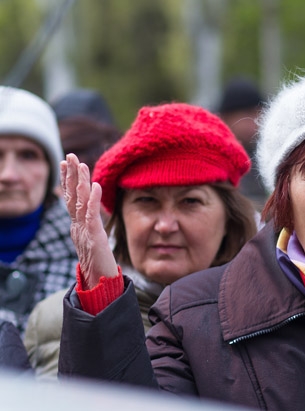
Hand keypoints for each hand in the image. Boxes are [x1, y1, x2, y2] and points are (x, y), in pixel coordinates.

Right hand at [61, 154, 117, 288]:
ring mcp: (85, 232)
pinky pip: (91, 216)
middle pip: (71, 197)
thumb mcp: (93, 244)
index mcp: (78, 226)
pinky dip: (92, 200)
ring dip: (79, 182)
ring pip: (79, 203)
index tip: (67, 164)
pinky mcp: (93, 238)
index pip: (71, 199)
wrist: (100, 285)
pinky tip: (94, 185)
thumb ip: (90, 230)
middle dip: (70, 175)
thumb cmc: (99, 265)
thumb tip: (89, 219)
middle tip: (69, 155)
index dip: (68, 181)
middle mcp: (79, 226)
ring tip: (80, 164)